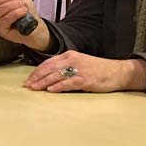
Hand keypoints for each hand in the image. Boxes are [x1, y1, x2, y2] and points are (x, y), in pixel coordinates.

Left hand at [23, 50, 145, 92]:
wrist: (118, 72)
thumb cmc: (98, 69)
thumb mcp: (80, 63)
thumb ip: (66, 67)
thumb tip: (49, 76)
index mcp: (69, 55)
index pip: (48, 62)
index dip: (37, 71)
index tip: (28, 79)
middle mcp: (72, 60)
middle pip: (49, 68)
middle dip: (36, 77)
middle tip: (27, 85)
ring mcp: (79, 69)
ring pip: (56, 75)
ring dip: (43, 82)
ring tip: (35, 88)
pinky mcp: (85, 79)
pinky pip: (68, 82)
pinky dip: (58, 86)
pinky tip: (50, 90)